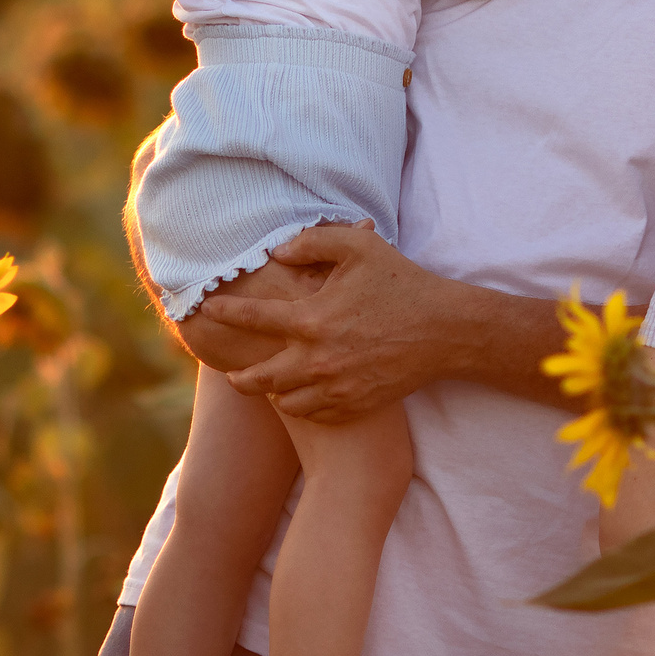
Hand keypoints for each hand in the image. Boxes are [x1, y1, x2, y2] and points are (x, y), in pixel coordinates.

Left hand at [200, 222, 445, 422]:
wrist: (445, 332)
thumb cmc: (402, 284)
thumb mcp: (360, 247)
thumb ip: (314, 241)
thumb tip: (279, 251)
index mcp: (312, 318)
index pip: (254, 318)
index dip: (226, 313)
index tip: (209, 310)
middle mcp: (317, 358)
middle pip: (260, 378)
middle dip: (239, 377)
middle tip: (232, 373)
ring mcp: (336, 386)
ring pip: (285, 401)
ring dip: (272, 393)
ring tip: (267, 386)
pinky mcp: (354, 403)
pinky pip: (315, 413)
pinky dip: (302, 405)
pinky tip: (301, 395)